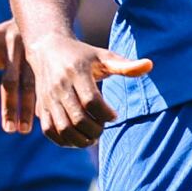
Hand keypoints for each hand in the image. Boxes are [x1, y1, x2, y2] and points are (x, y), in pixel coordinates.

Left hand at [0, 20, 36, 132]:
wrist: (35, 17)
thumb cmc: (0, 43)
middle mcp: (14, 45)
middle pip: (11, 79)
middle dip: (10, 105)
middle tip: (7, 129)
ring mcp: (33, 51)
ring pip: (31, 84)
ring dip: (27, 108)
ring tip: (23, 130)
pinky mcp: (49, 59)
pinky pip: (46, 83)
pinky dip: (43, 100)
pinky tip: (43, 118)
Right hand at [22, 32, 150, 147]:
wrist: (48, 50)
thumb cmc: (82, 55)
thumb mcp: (103, 56)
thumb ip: (125, 65)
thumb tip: (150, 66)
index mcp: (77, 72)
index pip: (91, 101)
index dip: (106, 114)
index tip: (114, 115)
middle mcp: (60, 86)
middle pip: (78, 118)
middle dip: (95, 130)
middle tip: (103, 128)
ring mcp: (48, 98)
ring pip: (63, 128)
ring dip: (80, 140)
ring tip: (92, 137)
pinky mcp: (41, 107)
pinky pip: (50, 131)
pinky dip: (64, 141)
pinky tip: (77, 138)